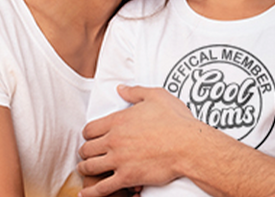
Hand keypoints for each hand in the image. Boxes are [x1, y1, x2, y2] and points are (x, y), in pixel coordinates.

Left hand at [77, 85, 201, 196]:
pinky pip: (102, 188)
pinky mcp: (127, 177)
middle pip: (86, 148)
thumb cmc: (176, 120)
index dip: (88, 134)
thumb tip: (120, 88)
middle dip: (86, 151)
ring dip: (85, 168)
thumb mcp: (156, 96)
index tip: (92, 138)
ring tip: (86, 170)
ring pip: (89, 167)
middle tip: (89, 154)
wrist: (189, 145)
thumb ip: (135, 91)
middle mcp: (114, 140)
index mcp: (118, 120)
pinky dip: (91, 192)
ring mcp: (118, 160)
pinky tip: (85, 194)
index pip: (89, 129)